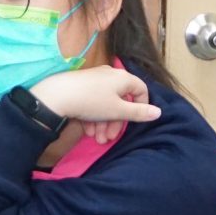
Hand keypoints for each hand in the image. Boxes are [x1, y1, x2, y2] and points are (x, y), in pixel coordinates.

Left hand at [29, 65, 159, 141]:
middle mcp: (110, 75)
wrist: (56, 96)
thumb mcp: (118, 110)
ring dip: (104, 123)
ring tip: (96, 139)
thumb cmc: (92, 102)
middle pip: (121, 100)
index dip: (141, 106)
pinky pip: (93, 101)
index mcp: (123, 78)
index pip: (141, 90)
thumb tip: (159, 112)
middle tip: (109, 138)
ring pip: (106, 103)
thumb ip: (139, 112)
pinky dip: (93, 116)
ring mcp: (94, 80)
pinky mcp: (81, 85)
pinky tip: (87, 130)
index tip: (135, 120)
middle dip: (116, 122)